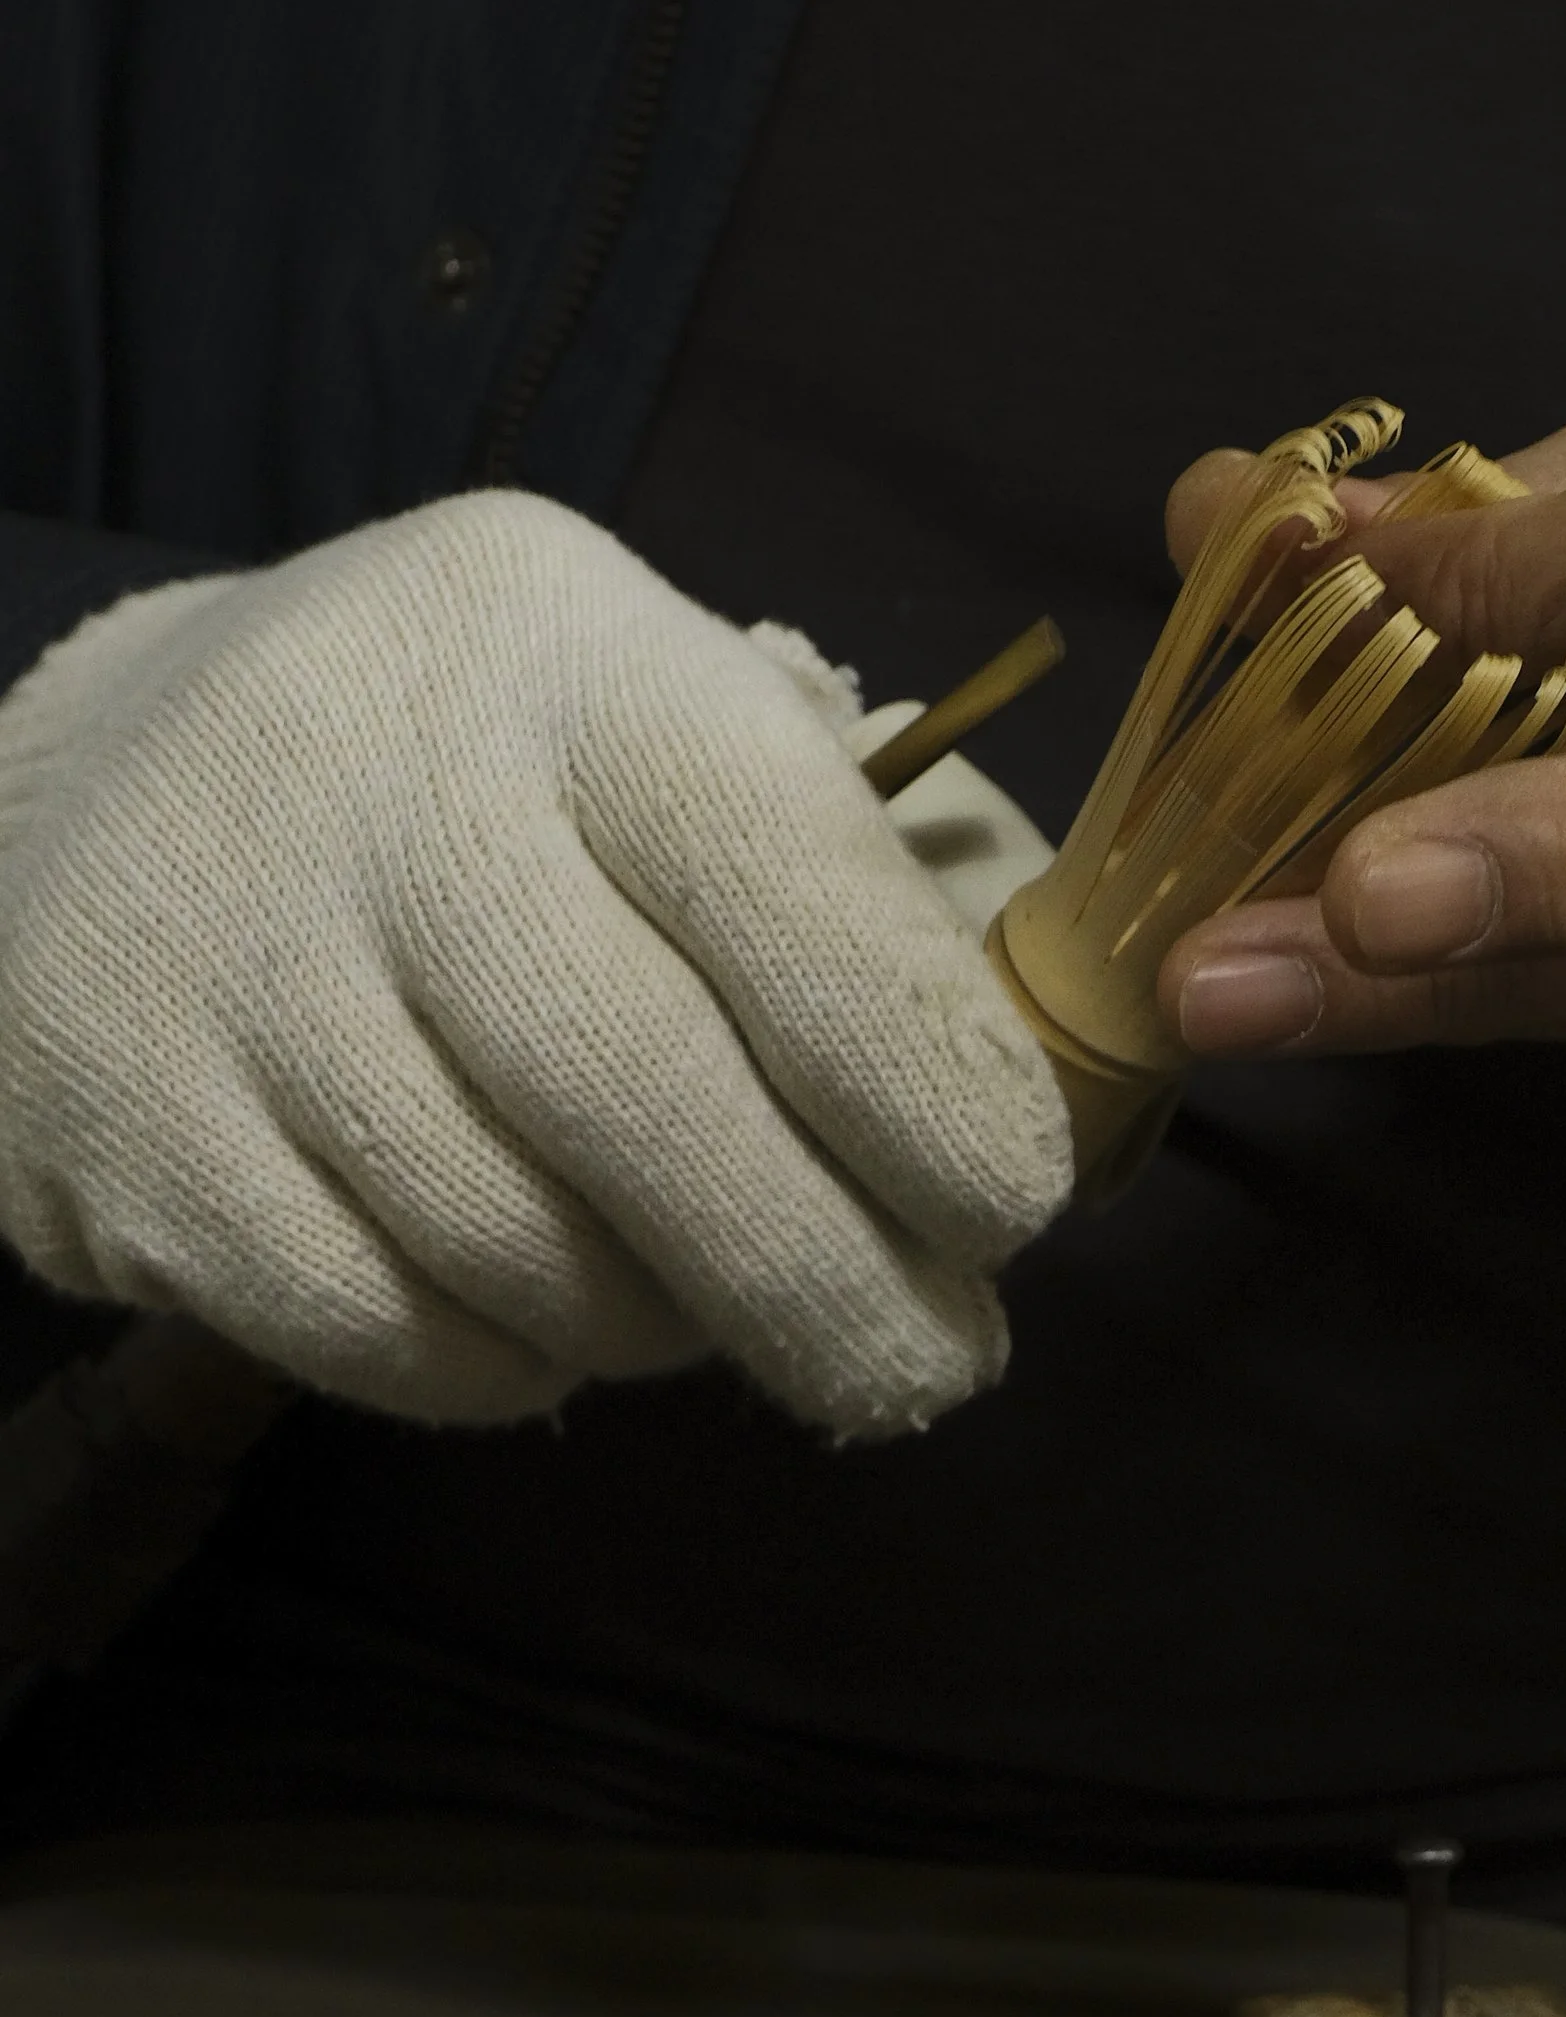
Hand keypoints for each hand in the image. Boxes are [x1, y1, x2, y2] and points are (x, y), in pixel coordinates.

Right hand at [0, 492, 1069, 1426]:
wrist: (101, 795)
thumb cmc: (476, 786)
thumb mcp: (644, 726)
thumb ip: (819, 890)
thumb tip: (999, 1131)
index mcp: (563, 648)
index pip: (775, 864)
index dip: (916, 1064)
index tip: (1012, 1203)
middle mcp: (378, 781)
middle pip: (639, 1091)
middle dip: (822, 1272)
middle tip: (930, 1368)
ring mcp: (230, 958)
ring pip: (511, 1239)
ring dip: (663, 1325)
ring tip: (725, 1317)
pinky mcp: (129, 1127)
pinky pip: (373, 1324)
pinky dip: (501, 1363)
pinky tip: (549, 1326)